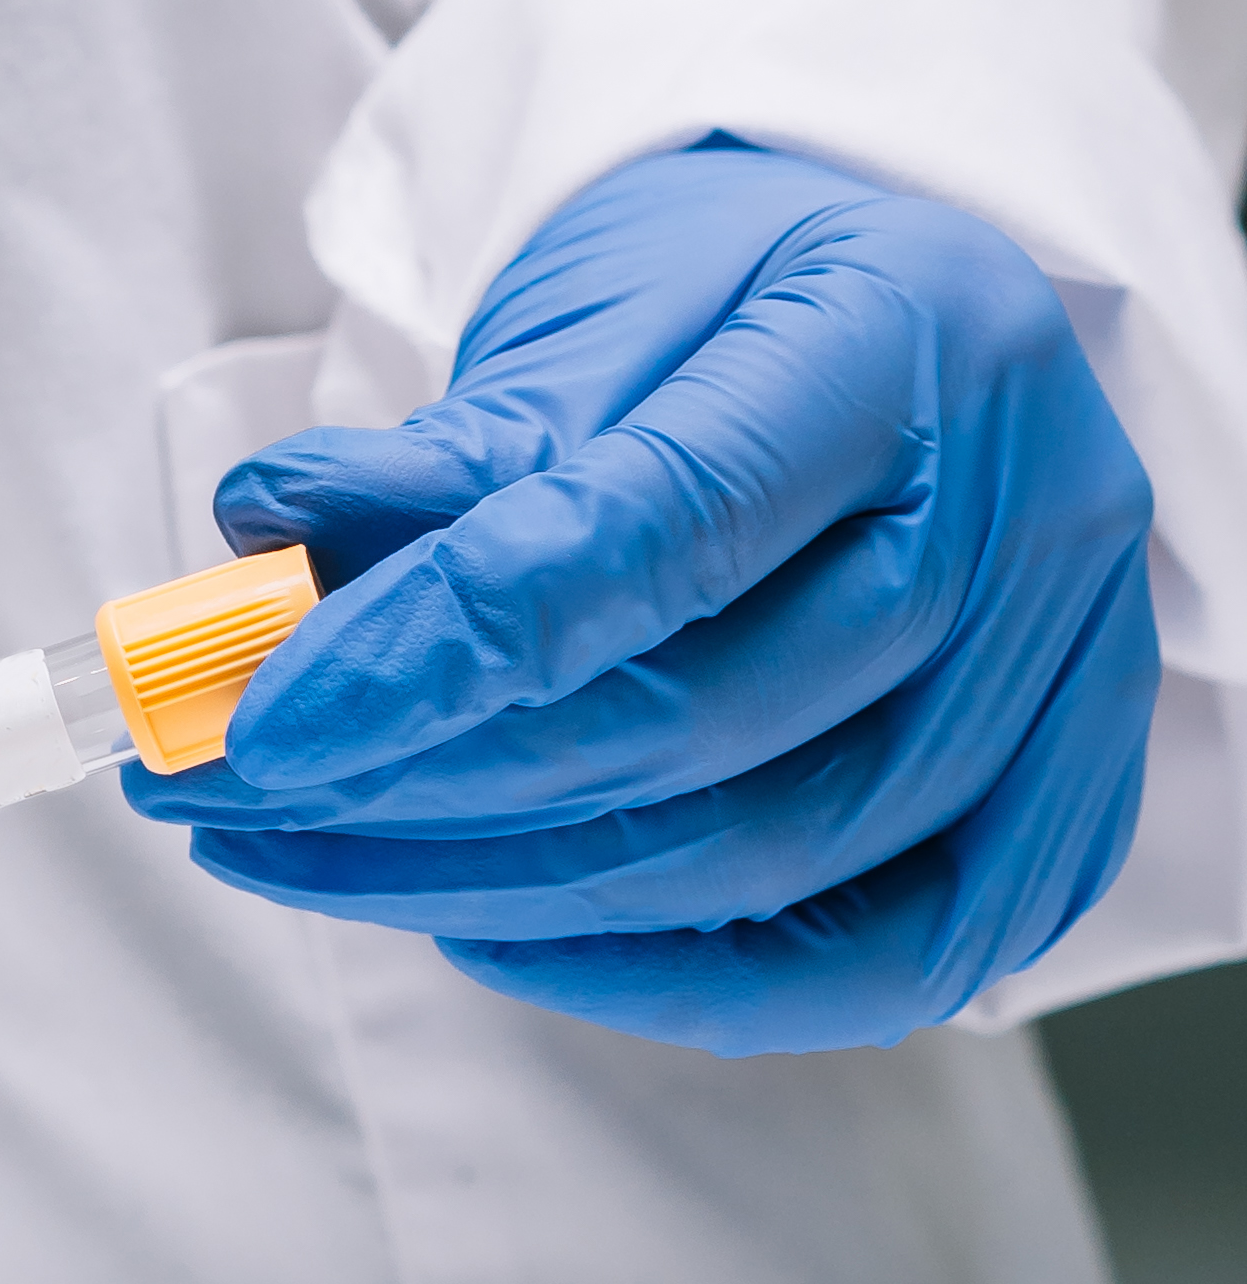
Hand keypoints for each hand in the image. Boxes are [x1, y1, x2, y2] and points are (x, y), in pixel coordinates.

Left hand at [126, 140, 1156, 1053]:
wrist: (892, 336)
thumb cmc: (728, 308)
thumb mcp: (589, 309)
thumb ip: (452, 445)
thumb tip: (269, 531)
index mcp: (903, 336)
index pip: (660, 531)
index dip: (439, 648)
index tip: (254, 727)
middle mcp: (1030, 513)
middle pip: (704, 724)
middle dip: (419, 786)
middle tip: (216, 797)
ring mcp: (1068, 674)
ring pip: (763, 855)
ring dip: (487, 884)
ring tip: (292, 854)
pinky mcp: (1060, 809)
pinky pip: (873, 964)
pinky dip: (658, 976)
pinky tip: (482, 931)